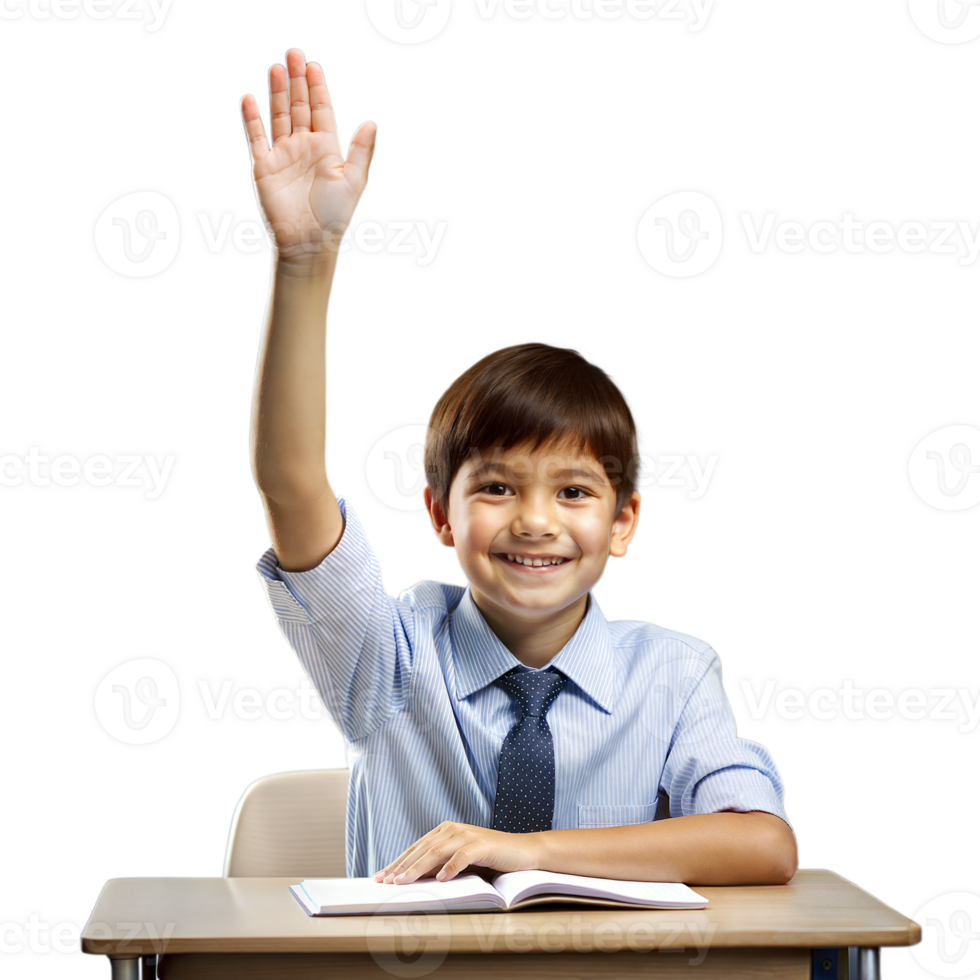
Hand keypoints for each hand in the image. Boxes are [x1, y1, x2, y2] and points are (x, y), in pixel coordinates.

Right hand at [239, 49, 376, 259]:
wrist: (308, 241)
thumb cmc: (334, 215)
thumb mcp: (353, 181)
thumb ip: (360, 152)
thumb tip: (371, 122)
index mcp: (326, 149)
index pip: (321, 111)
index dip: (317, 89)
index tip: (313, 66)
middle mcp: (304, 148)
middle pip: (299, 107)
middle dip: (296, 81)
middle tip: (293, 54)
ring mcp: (283, 156)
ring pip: (279, 117)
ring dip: (277, 94)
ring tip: (276, 69)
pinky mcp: (264, 167)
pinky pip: (257, 138)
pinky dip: (253, 119)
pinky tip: (250, 99)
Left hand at [373, 822, 542, 884]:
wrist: (523, 851)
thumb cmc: (489, 859)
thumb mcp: (459, 862)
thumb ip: (440, 865)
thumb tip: (413, 881)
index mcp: (445, 831)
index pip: (416, 848)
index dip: (398, 862)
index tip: (381, 877)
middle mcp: (453, 829)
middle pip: (422, 849)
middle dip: (402, 867)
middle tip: (386, 882)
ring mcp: (468, 835)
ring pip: (437, 851)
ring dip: (418, 868)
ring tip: (404, 882)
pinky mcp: (483, 844)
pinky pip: (463, 855)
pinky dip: (452, 867)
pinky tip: (442, 879)